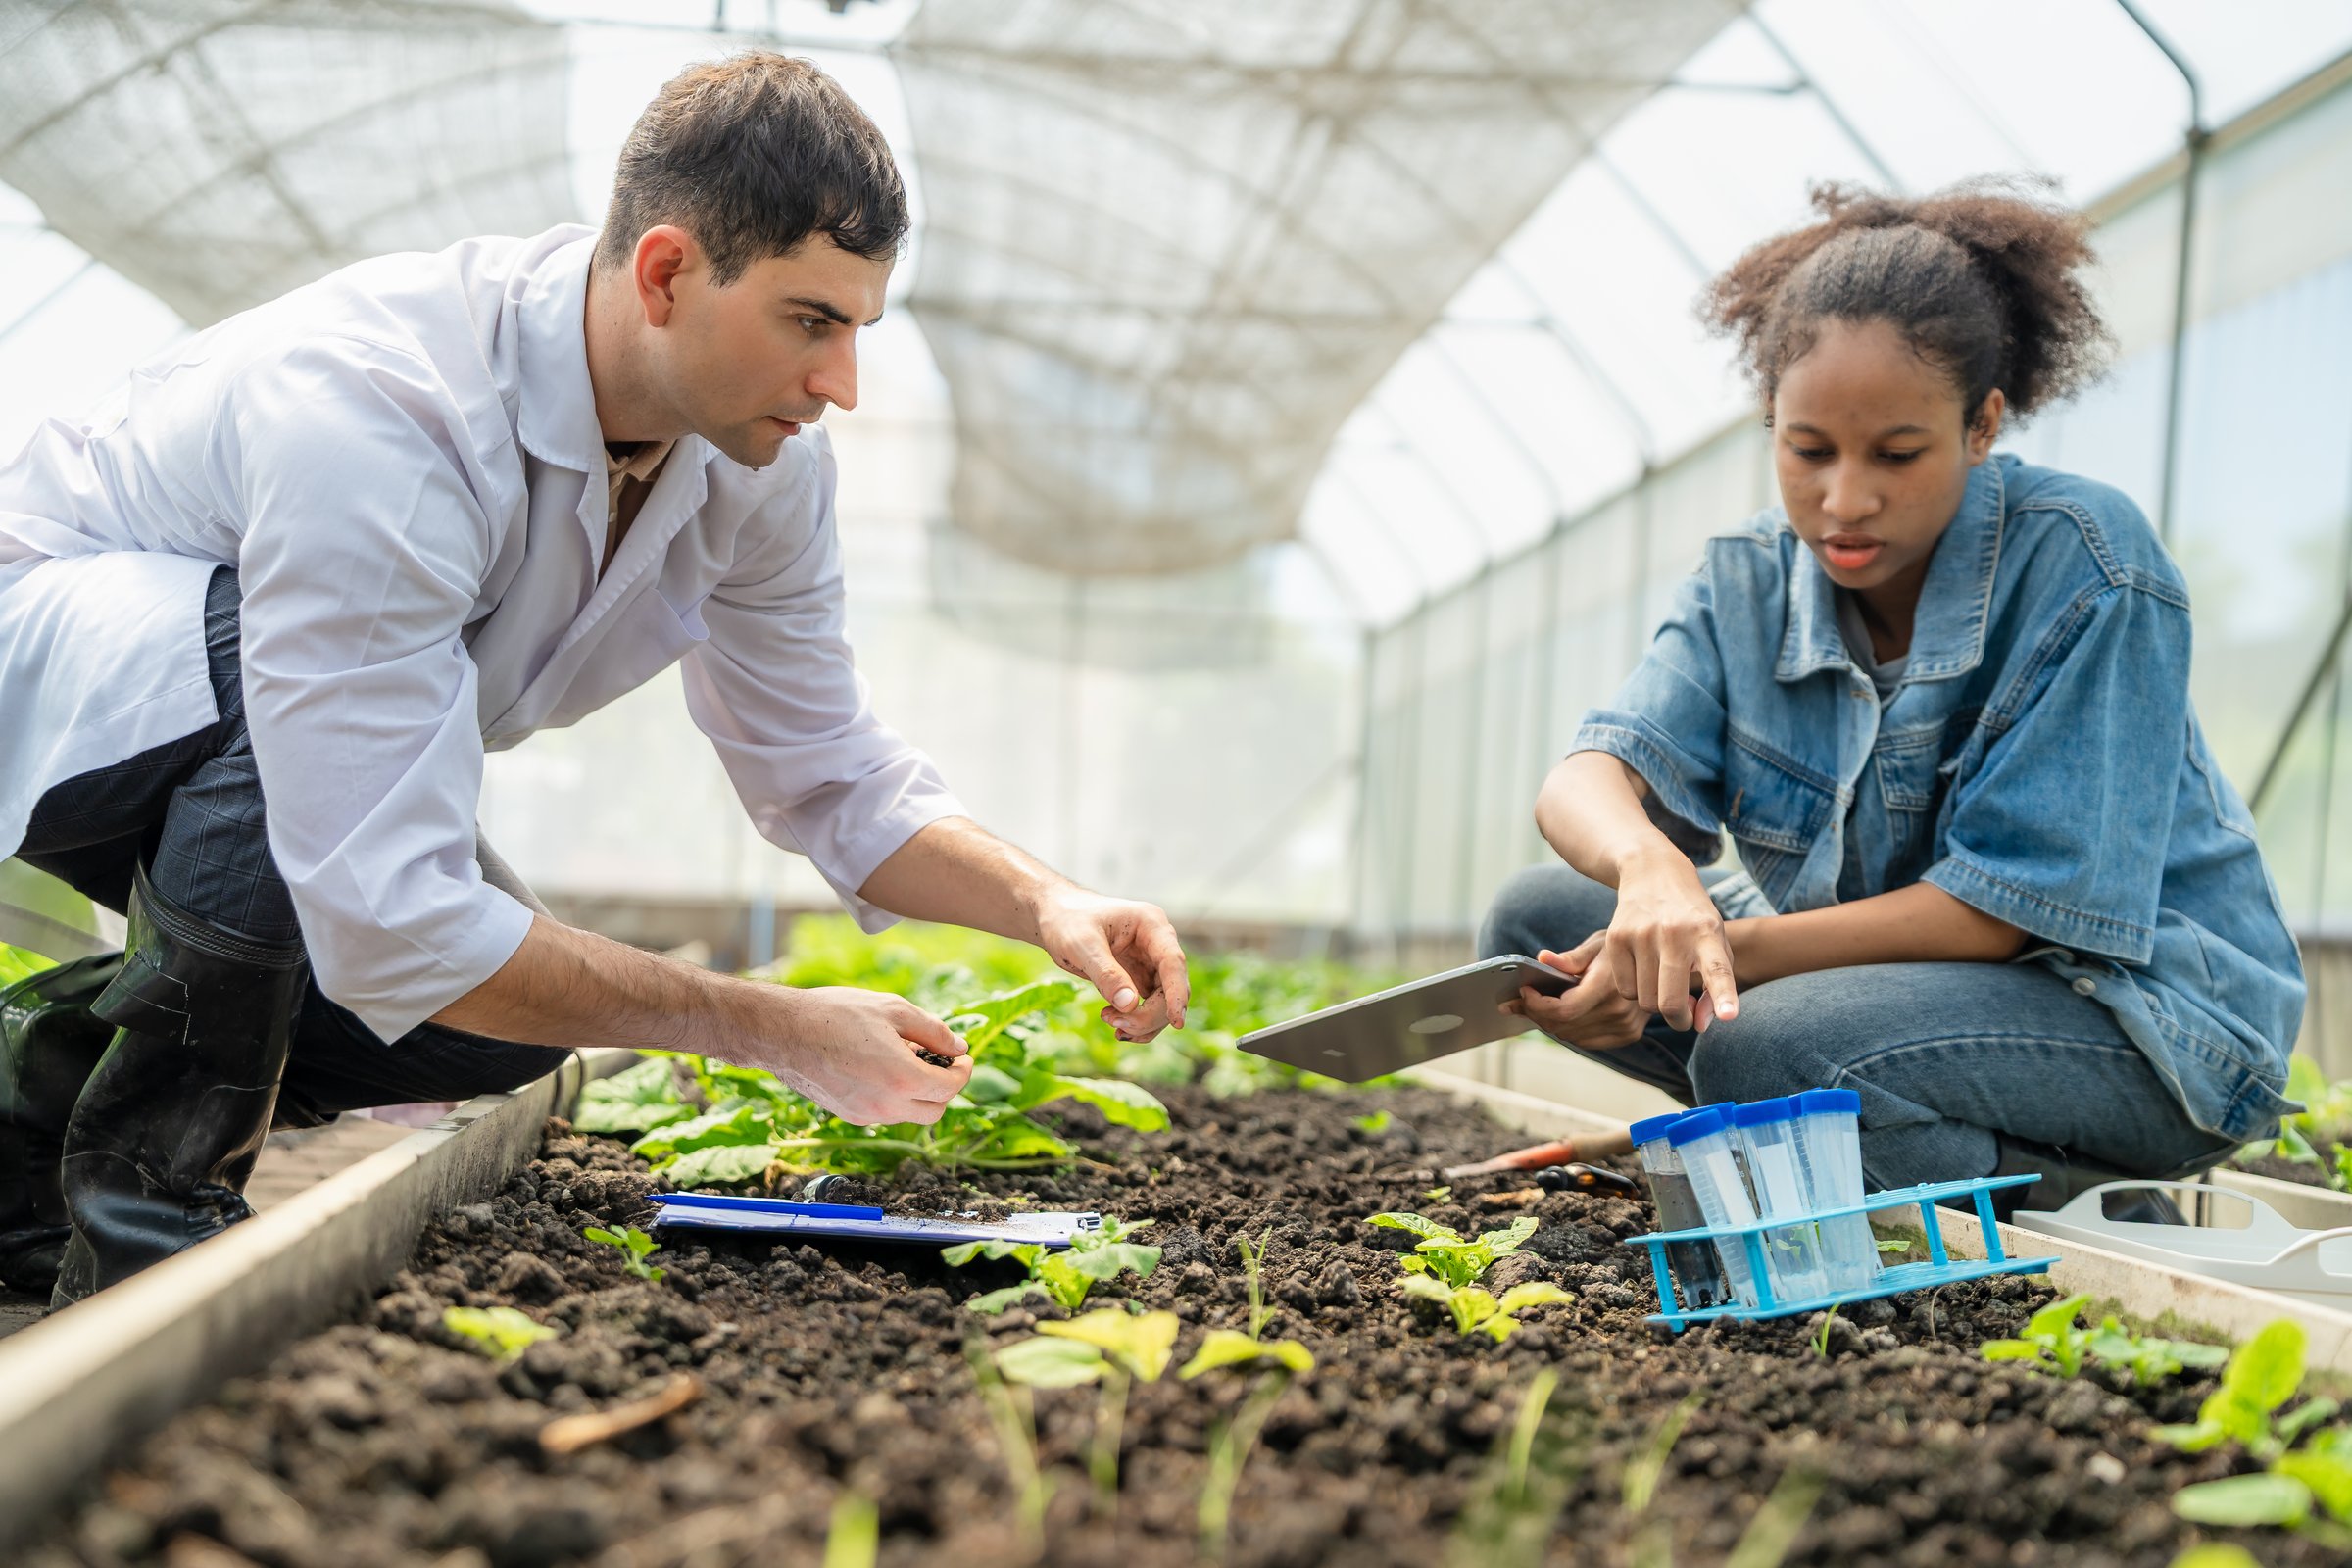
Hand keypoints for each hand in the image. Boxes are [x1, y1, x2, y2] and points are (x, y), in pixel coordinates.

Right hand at [735, 985, 972, 1126]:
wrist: (784, 1032)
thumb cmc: (837, 1015)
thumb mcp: (893, 1010)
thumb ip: (933, 1030)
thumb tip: (959, 1047)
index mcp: (902, 1079)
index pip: (950, 1087)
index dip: (963, 1071)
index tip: (962, 1057)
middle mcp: (886, 1106)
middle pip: (935, 1111)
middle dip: (945, 1088)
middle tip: (942, 1063)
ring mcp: (866, 1115)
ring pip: (910, 1115)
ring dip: (920, 1094)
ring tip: (909, 1060)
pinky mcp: (849, 1116)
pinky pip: (885, 1114)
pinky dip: (895, 1098)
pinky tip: (883, 1069)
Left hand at [1031, 887, 1190, 1041]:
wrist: (1056, 917)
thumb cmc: (1067, 921)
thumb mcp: (1081, 945)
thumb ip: (1106, 973)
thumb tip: (1130, 1005)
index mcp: (1150, 924)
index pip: (1173, 962)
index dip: (1177, 993)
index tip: (1177, 1022)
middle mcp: (1157, 943)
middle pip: (1170, 987)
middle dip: (1149, 1014)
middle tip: (1114, 1023)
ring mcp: (1150, 961)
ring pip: (1163, 1001)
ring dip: (1143, 1021)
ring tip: (1110, 1021)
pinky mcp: (1140, 976)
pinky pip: (1149, 1005)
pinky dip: (1137, 1021)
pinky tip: (1116, 1024)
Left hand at [1504, 934, 1653, 1048]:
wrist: (1659, 962)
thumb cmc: (1622, 947)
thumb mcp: (1597, 943)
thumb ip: (1569, 957)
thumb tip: (1542, 959)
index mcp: (1609, 986)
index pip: (1564, 1010)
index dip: (1537, 1005)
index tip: (1523, 990)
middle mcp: (1620, 1010)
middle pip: (1563, 1026)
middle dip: (1536, 1013)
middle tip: (1519, 999)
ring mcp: (1626, 1026)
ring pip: (1571, 1036)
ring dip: (1549, 1023)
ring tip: (1537, 1005)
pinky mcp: (1628, 1034)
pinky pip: (1586, 1041)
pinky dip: (1568, 1030)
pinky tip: (1560, 1014)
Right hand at [1601, 847, 1738, 1031]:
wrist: (1653, 873)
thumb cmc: (1692, 919)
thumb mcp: (1715, 943)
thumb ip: (1716, 987)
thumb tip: (1700, 1025)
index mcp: (1706, 933)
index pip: (1717, 968)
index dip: (1723, 995)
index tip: (1729, 1016)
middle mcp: (1674, 932)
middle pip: (1669, 1001)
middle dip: (1678, 1019)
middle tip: (1683, 1016)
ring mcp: (1641, 934)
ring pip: (1645, 1000)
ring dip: (1656, 1003)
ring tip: (1663, 983)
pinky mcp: (1615, 937)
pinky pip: (1625, 989)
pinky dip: (1635, 990)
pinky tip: (1643, 971)